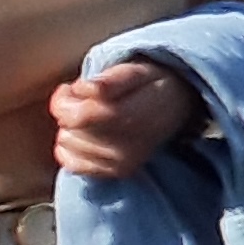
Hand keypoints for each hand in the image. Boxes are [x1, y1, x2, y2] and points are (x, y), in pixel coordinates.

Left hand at [45, 60, 199, 183]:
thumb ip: (109, 81)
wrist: (178, 106)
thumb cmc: (150, 85)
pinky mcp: (117, 172)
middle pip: (70, 132)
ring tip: (90, 115)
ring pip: (67, 146)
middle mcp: (128, 147)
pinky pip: (72, 165)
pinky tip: (85, 135)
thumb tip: (82, 89)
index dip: (65, 101)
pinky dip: (70, 149)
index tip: (72, 87)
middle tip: (85, 99)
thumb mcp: (135, 72)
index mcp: (132, 119)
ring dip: (71, 129)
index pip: (78, 118)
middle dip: (69, 111)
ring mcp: (123, 163)